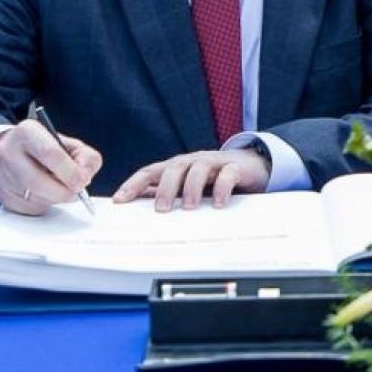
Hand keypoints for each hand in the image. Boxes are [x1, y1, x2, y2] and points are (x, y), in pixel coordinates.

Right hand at [0, 120, 101, 215]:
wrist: (16, 156)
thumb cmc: (48, 150)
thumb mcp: (71, 144)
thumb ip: (86, 158)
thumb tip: (84, 177)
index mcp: (27, 131)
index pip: (51, 153)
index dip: (71, 172)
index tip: (83, 181)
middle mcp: (9, 151)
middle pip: (38, 181)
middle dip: (64, 191)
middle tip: (77, 192)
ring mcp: (3, 175)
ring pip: (34, 198)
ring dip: (56, 199)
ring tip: (62, 189)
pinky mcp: (4, 196)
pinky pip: (30, 208)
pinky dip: (45, 204)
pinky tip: (46, 193)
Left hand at [113, 149, 270, 210]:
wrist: (251, 164)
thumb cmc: (214, 177)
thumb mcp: (187, 184)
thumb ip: (167, 192)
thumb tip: (137, 204)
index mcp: (177, 166)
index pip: (151, 171)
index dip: (134, 184)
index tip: (120, 200)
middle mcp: (193, 161)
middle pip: (174, 167)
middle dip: (165, 188)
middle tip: (161, 209)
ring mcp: (214, 162)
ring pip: (198, 168)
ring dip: (192, 188)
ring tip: (189, 207)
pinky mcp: (235, 167)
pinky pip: (227, 174)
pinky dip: (222, 188)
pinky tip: (219, 204)